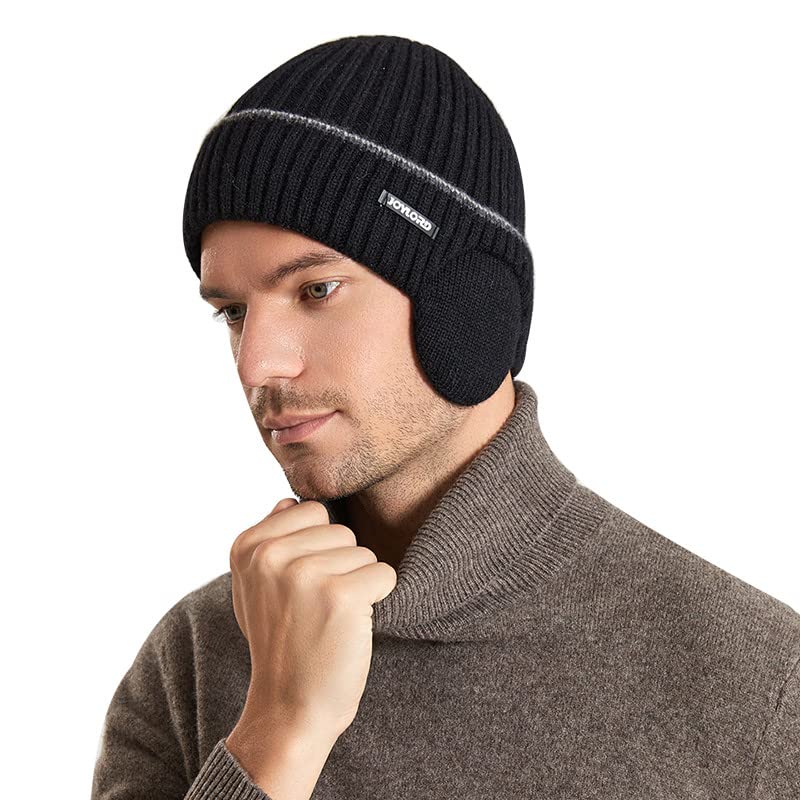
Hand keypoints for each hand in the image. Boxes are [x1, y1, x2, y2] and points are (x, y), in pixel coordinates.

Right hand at [230, 497, 397, 738]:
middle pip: (341, 530)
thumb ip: (270, 541)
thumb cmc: (281, 644)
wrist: (289, 709)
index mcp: (247, 546)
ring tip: (329, 619)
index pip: (311, 510)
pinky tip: (350, 626)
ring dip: (358, 585)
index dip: (318, 547)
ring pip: (364, 552)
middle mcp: (270, 555)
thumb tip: (287, 501)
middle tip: (317, 608)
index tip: (301, 587)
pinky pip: (384, 574)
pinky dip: (378, 600)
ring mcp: (304, 574)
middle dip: (340, 565)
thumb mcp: (256, 588)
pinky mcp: (340, 595)